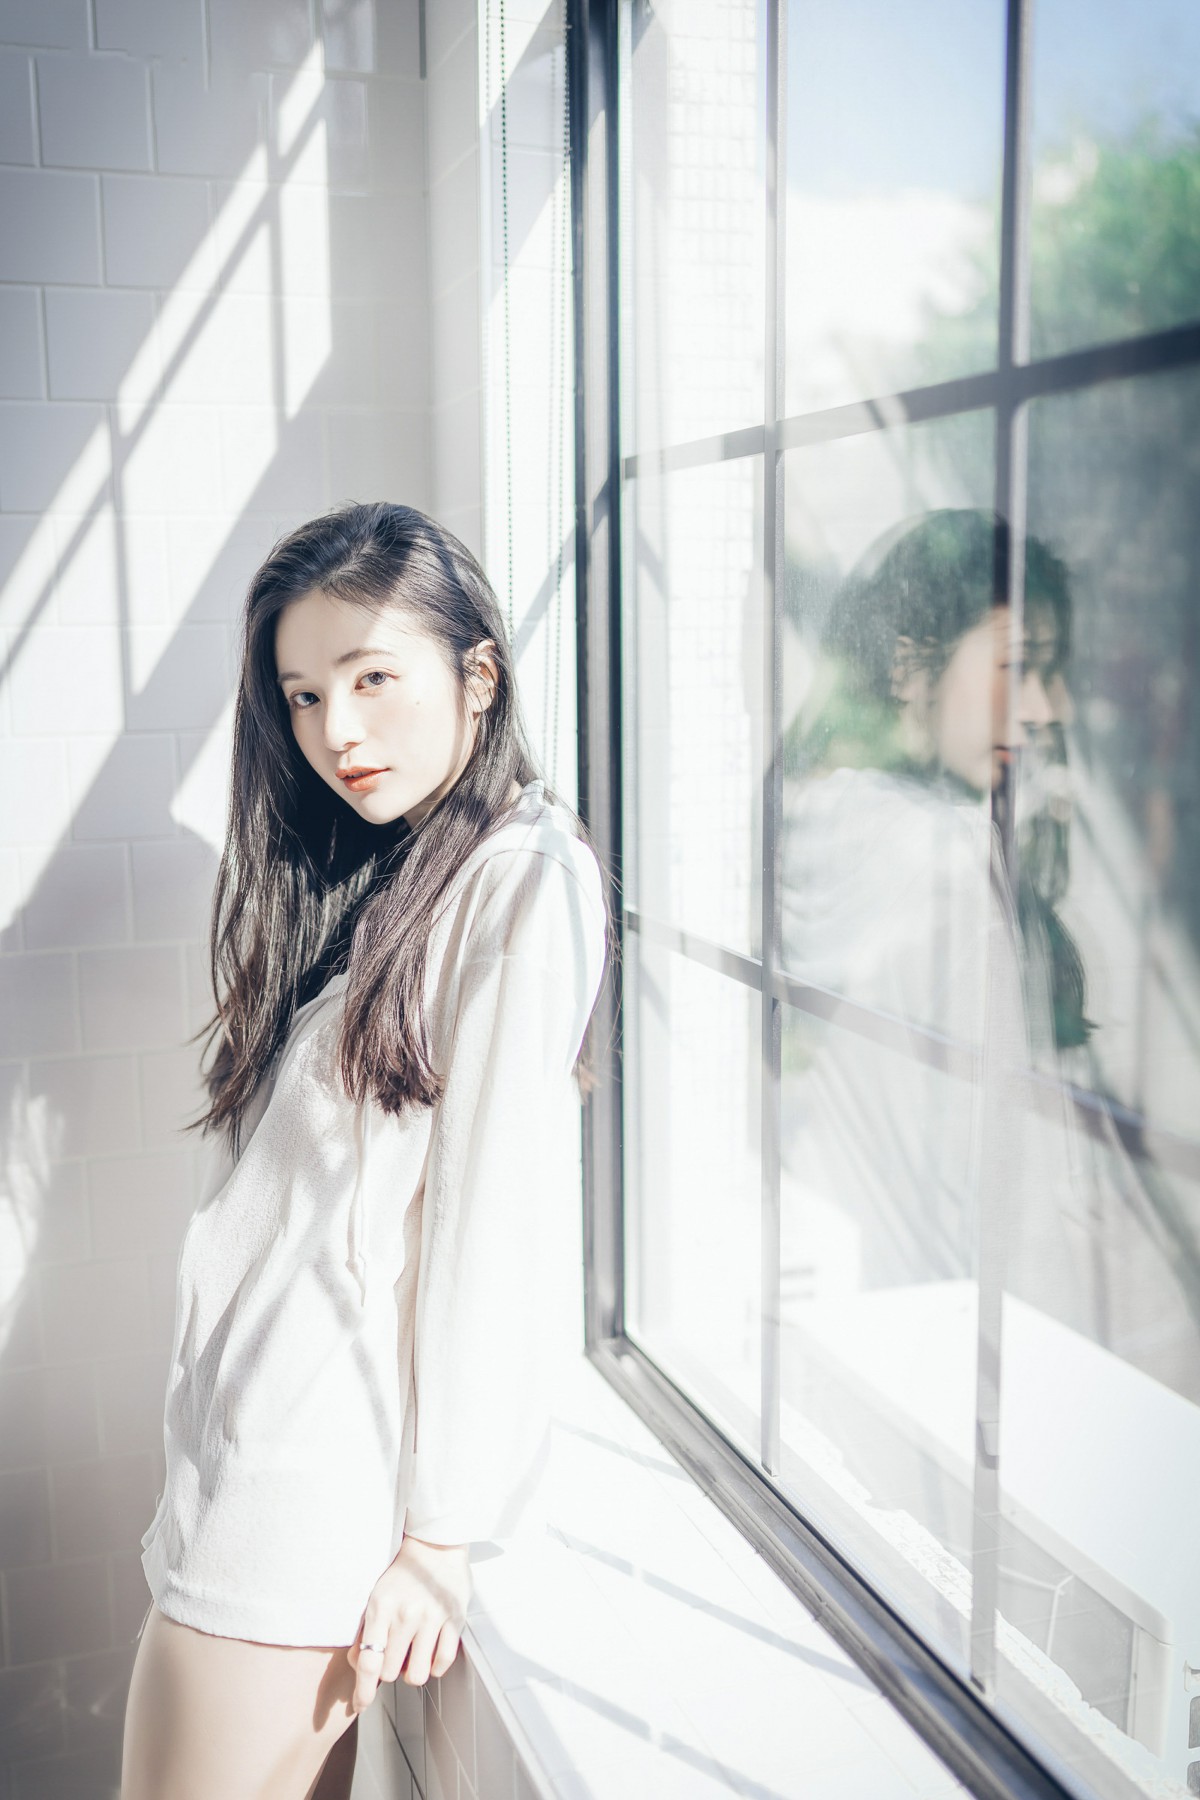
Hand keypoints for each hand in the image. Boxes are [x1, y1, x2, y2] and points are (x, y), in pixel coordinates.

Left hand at [347, 1535, 471, 1711]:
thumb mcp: (375, 1596)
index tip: (361, 1705)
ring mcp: (432, 1618)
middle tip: (394, 1658)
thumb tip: (359, 1665)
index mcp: (381, 1607)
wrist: (435, 1546)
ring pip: (417, 1674)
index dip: (362, 1690)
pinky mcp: (454, 1619)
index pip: (368, 1661)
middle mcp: (406, 1614)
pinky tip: (430, 1655)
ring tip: (413, 1657)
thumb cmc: (402, 1574)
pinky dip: (435, 1667)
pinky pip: (443, 1662)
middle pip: (390, 1672)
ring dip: (412, 1672)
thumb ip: (365, 1630)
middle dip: (389, 1671)